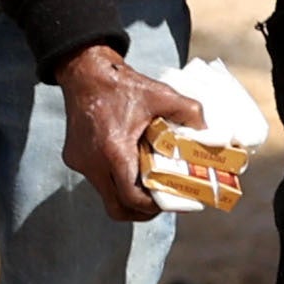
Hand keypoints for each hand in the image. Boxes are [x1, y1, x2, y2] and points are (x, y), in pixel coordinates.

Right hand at [59, 43, 201, 224]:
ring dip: (126, 194)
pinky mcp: (74, 158)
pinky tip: (129, 162)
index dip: (153, 208)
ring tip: (147, 182)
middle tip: (159, 203)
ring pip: (106, 194)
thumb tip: (209, 133)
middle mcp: (93, 162)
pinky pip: (97, 179)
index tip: (170, 201)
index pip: (131, 198)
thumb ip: (190, 112)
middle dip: (140, 212)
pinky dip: (114, 178)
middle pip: (117, 208)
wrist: (84, 71)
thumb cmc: (122, 84)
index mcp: (114, 150)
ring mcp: (80, 162)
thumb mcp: (161, 94)